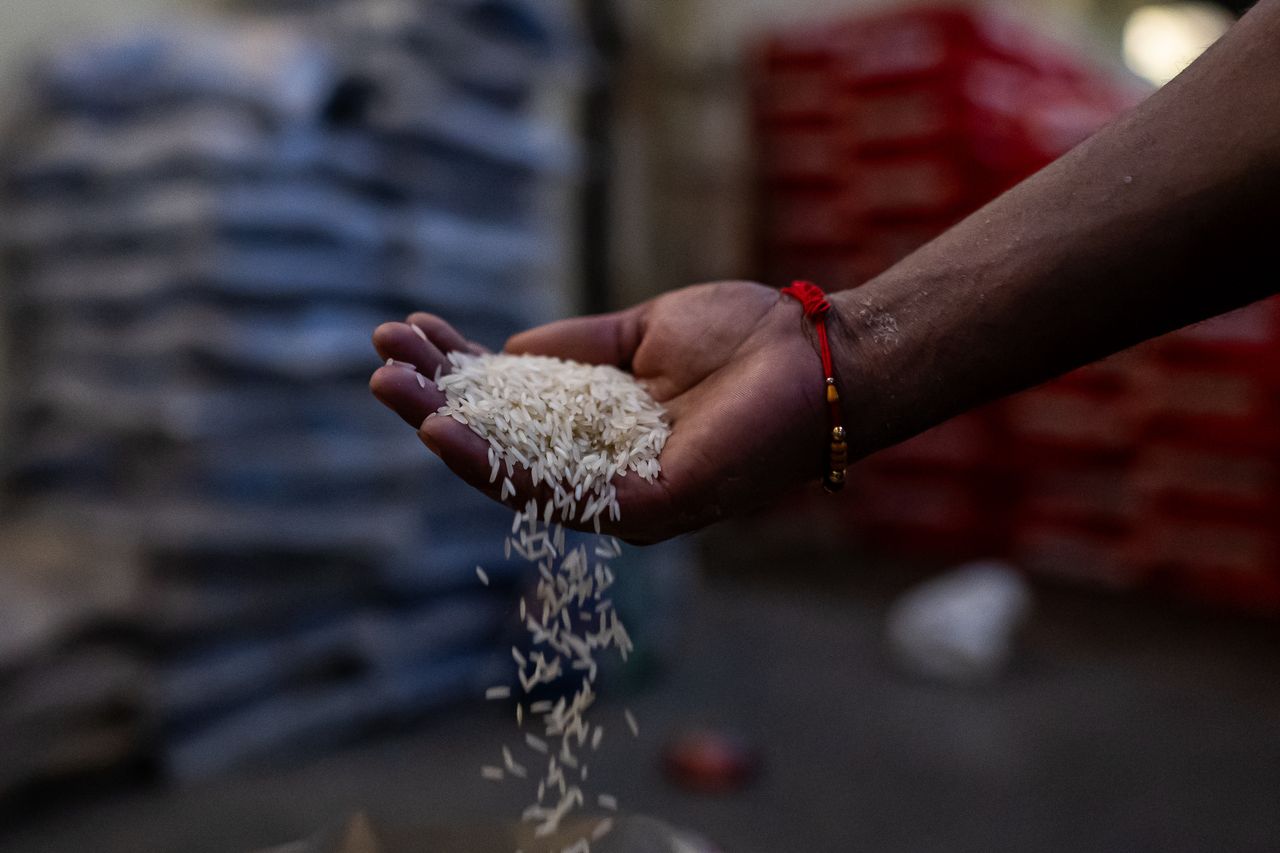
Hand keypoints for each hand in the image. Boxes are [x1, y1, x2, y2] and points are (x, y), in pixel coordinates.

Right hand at [370, 282, 837, 542]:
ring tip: (388, 387)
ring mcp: (623, 495)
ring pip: (513, 471)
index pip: (514, 408)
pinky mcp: (646, 509)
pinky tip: (442, 430)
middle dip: (436, 400)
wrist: (821, 352)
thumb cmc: (746, 340)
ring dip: (445, 430)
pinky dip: (492, 463)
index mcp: (603, 430)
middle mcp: (604, 470)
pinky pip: (554, 493)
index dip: (458, 374)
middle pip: (501, 443)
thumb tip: (504, 352)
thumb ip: (575, 349)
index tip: (411, 332)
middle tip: (378, 360)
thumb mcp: (640, 334)